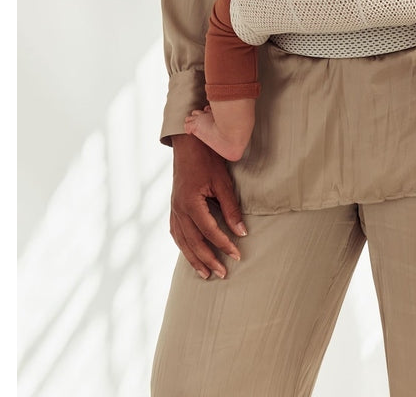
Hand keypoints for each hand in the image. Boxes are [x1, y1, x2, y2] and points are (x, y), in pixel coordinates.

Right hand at [169, 132, 247, 279]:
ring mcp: (173, 208)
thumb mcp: (222, 182)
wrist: (189, 142)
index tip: (237, 255)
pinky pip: (176, 232)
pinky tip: (190, 253)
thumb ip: (231, 208)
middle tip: (223, 273)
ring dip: (194, 259)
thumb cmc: (207, 159)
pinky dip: (183, 246)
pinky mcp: (173, 206)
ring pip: (182, 241)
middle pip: (193, 242)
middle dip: (209, 260)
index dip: (224, 245)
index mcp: (190, 203)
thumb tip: (242, 232)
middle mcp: (178, 209)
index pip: (209, 231)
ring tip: (205, 274)